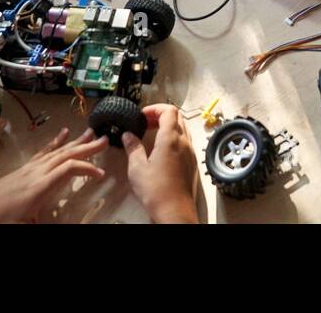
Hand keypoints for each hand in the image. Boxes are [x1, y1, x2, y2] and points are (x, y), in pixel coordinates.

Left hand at [0, 127, 107, 222]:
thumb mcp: (24, 225)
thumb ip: (45, 224)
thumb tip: (67, 224)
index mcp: (38, 187)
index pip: (68, 169)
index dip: (87, 169)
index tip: (101, 174)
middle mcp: (35, 173)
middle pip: (65, 155)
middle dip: (86, 147)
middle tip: (106, 139)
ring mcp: (28, 169)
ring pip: (55, 151)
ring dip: (75, 142)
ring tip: (90, 132)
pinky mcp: (22, 169)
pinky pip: (43, 152)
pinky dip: (56, 142)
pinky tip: (63, 134)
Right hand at [122, 104, 198, 223]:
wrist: (175, 211)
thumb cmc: (156, 191)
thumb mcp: (137, 168)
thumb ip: (133, 147)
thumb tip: (128, 135)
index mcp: (171, 139)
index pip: (169, 110)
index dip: (155, 108)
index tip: (142, 115)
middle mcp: (184, 142)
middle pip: (177, 117)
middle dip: (161, 115)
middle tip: (146, 122)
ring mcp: (191, 153)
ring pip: (183, 129)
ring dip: (168, 126)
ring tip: (152, 134)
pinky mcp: (192, 163)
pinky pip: (185, 142)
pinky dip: (174, 138)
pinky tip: (161, 149)